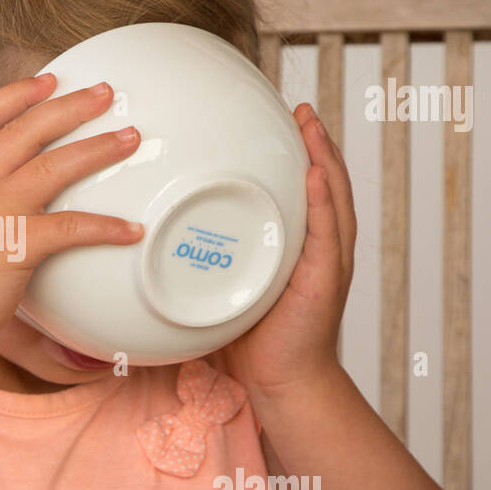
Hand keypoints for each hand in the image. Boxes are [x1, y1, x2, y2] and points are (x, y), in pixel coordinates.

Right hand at [0, 73, 144, 350]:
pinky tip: (132, 229)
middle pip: (29, 128)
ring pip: (54, 165)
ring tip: (130, 138)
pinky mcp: (18, 245)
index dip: (19, 93)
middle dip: (71, 105)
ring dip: (97, 148)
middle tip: (105, 93)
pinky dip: (106, 227)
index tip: (48, 80)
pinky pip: (72, 228)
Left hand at [217, 103, 355, 397]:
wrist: (280, 380)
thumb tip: (157, 242)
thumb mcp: (228, 287)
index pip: (306, 191)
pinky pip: (327, 232)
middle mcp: (321, 247)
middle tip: (302, 109)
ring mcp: (327, 261)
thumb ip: (208, 260)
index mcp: (301, 246)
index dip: (301, 155)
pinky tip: (314, 174)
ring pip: (333, 199)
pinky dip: (322, 200)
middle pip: (327, 183)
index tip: (288, 120)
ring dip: (324, 158)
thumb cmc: (252, 340)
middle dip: (317, 143)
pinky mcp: (325, 278)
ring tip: (311, 125)